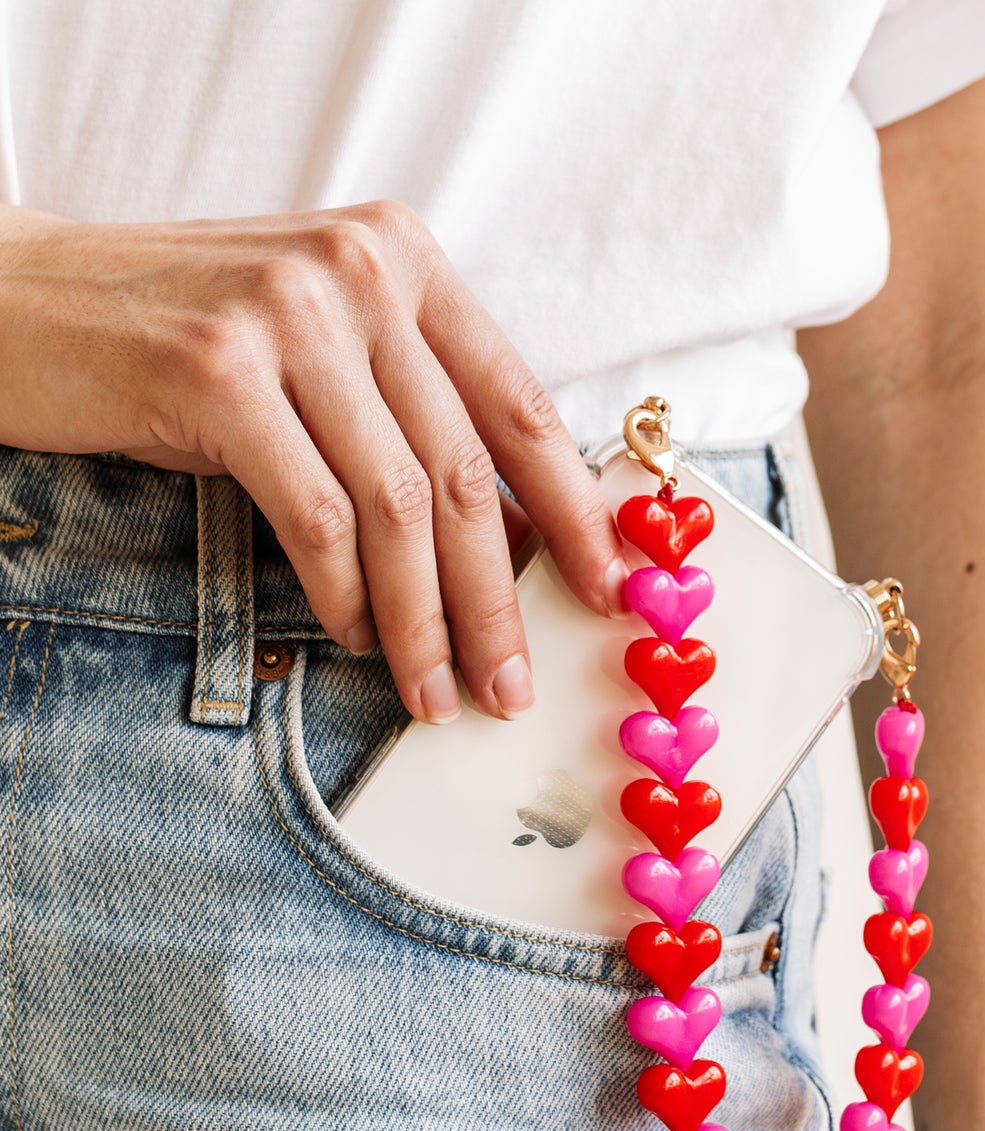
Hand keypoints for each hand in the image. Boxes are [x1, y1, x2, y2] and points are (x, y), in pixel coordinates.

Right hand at [0, 200, 628, 721]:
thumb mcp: (320, 351)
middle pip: (465, 471)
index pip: (520, 404)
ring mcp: (288, 315)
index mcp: (405, 260)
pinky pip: (317, 518)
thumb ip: (413, 417)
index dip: (573, 510)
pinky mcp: (216, 372)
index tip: (603, 591)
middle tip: (512, 685)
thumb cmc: (185, 342)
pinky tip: (358, 637)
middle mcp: (359, 273)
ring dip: (426, 621)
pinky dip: (346, 595)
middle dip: (499, 598)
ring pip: (398, 507)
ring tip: (435, 693)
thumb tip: (514, 540)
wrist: (17, 299)